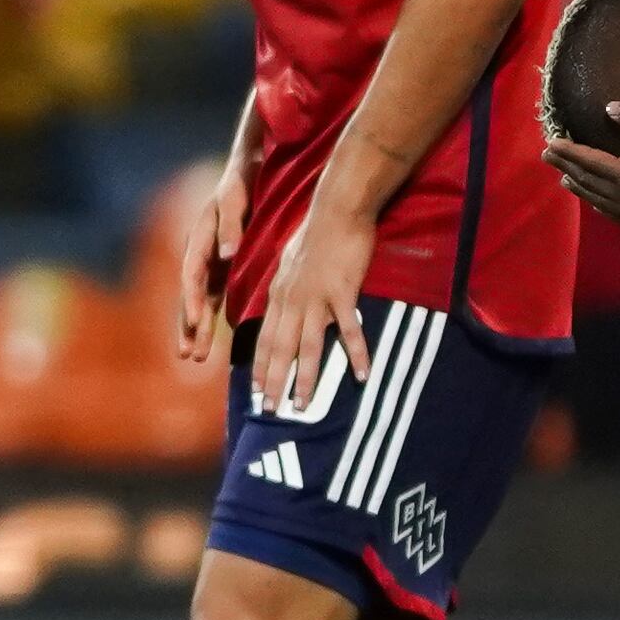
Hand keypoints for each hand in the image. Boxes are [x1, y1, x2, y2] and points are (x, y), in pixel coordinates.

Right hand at [179, 161, 245, 366]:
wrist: (247, 170)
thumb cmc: (241, 183)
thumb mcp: (236, 198)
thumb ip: (230, 227)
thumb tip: (225, 255)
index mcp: (199, 237)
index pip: (191, 274)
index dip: (191, 299)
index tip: (194, 321)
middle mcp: (199, 253)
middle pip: (190, 295)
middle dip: (189, 325)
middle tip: (188, 353)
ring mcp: (208, 263)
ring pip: (199, 302)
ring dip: (196, 329)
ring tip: (195, 357)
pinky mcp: (220, 268)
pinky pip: (212, 298)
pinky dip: (209, 319)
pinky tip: (209, 342)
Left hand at [247, 196, 375, 417]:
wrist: (336, 209)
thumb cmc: (316, 231)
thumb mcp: (288, 260)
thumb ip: (284, 285)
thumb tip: (280, 301)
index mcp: (279, 293)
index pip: (264, 337)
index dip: (261, 365)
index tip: (257, 389)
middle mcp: (292, 300)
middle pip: (280, 349)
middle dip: (274, 382)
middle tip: (271, 410)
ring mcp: (316, 298)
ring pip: (308, 346)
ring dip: (305, 378)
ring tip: (303, 405)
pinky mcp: (342, 294)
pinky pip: (349, 331)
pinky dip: (356, 354)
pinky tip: (362, 375)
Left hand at [547, 101, 619, 238]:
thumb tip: (609, 110)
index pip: (591, 162)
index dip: (569, 151)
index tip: (550, 143)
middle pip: (591, 184)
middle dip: (569, 169)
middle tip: (548, 157)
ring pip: (602, 204)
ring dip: (582, 190)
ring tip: (566, 180)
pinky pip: (619, 217)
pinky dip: (603, 207)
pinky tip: (599, 204)